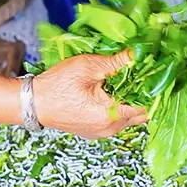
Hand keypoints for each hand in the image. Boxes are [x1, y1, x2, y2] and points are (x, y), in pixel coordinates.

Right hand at [33, 49, 147, 138]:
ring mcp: (102, 132)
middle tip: (140, 73)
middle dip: (143, 93)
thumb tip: (138, 54)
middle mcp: (109, 128)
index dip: (153, 87)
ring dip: (130, 99)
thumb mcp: (87, 67)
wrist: (32, 102)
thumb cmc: (56, 84)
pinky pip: (115, 119)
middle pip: (140, 113)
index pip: (146, 105)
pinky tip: (110, 90)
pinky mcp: (94, 130)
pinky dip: (118, 105)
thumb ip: (115, 63)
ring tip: (124, 80)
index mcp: (110, 114)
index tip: (154, 71)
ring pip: (128, 117)